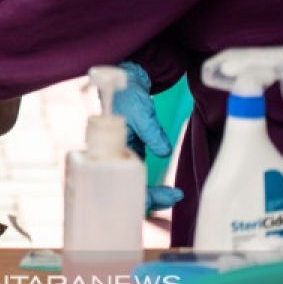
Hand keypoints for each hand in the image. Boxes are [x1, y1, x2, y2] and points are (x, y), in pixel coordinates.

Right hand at [114, 62, 182, 214]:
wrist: (125, 83)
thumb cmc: (127, 95)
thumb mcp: (140, 113)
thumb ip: (152, 133)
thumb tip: (164, 152)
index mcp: (108, 149)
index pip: (123, 183)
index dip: (146, 194)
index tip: (171, 193)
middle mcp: (112, 157)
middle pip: (127, 190)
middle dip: (151, 200)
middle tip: (175, 196)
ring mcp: (122, 156)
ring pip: (134, 185)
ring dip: (153, 194)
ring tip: (173, 195)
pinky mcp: (131, 153)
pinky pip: (139, 176)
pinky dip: (152, 184)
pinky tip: (166, 189)